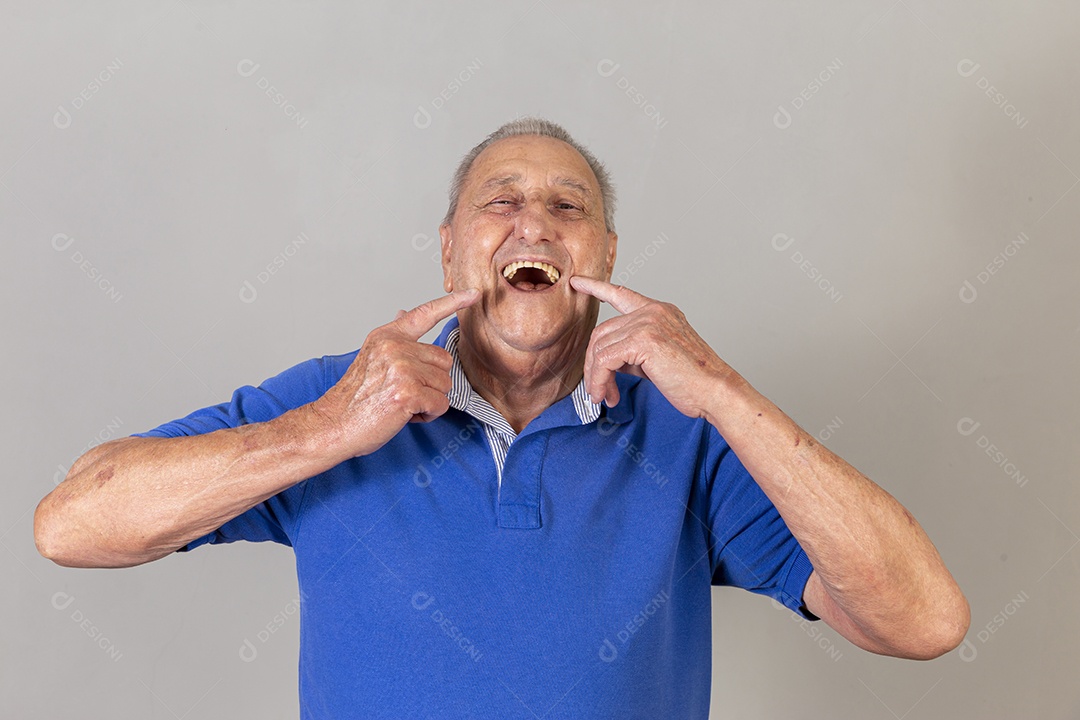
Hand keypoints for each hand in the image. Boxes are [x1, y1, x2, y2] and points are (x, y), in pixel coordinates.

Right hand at [311, 289, 478, 457]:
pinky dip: (429, 414)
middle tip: (404, 393)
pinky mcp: (407, 391)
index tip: (473, 293)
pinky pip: (440, 403)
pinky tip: (406, 414)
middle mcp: (395, 347)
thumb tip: (404, 314)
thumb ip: (394, 338)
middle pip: (444, 361)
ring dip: (430, 400)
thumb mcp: (372, 356)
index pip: (424, 314)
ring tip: (402, 403)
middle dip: (432, 382)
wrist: (333, 424)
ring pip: (445, 384)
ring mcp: (401, 368)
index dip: (452, 302)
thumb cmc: (356, 397)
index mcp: (387, 336)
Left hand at [570, 276, 733, 417]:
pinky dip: (600, 380)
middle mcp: (653, 311)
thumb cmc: (693, 381)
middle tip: (600, 390)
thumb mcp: (658, 358)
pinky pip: (604, 360)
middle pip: (602, 332)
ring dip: (596, 377)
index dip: (596, 287)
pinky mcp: (643, 340)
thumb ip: (633, 351)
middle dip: (593, 364)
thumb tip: (608, 361)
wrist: (715, 390)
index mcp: (659, 311)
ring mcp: (648, 323)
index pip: (622, 294)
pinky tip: (607, 395)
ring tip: (605, 396)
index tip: (577, 282)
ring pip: (600, 348)